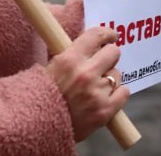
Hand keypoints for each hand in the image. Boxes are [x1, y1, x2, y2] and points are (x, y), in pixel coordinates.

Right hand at [45, 26, 129, 141]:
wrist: (36, 126)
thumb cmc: (42, 96)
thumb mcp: (52, 67)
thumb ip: (72, 54)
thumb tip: (90, 43)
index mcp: (69, 59)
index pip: (96, 35)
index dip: (106, 34)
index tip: (111, 36)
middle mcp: (85, 74)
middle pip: (113, 52)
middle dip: (108, 56)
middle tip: (103, 63)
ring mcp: (96, 93)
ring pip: (117, 74)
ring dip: (110, 78)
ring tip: (96, 87)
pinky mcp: (104, 111)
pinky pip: (124, 93)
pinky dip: (118, 94)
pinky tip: (107, 96)